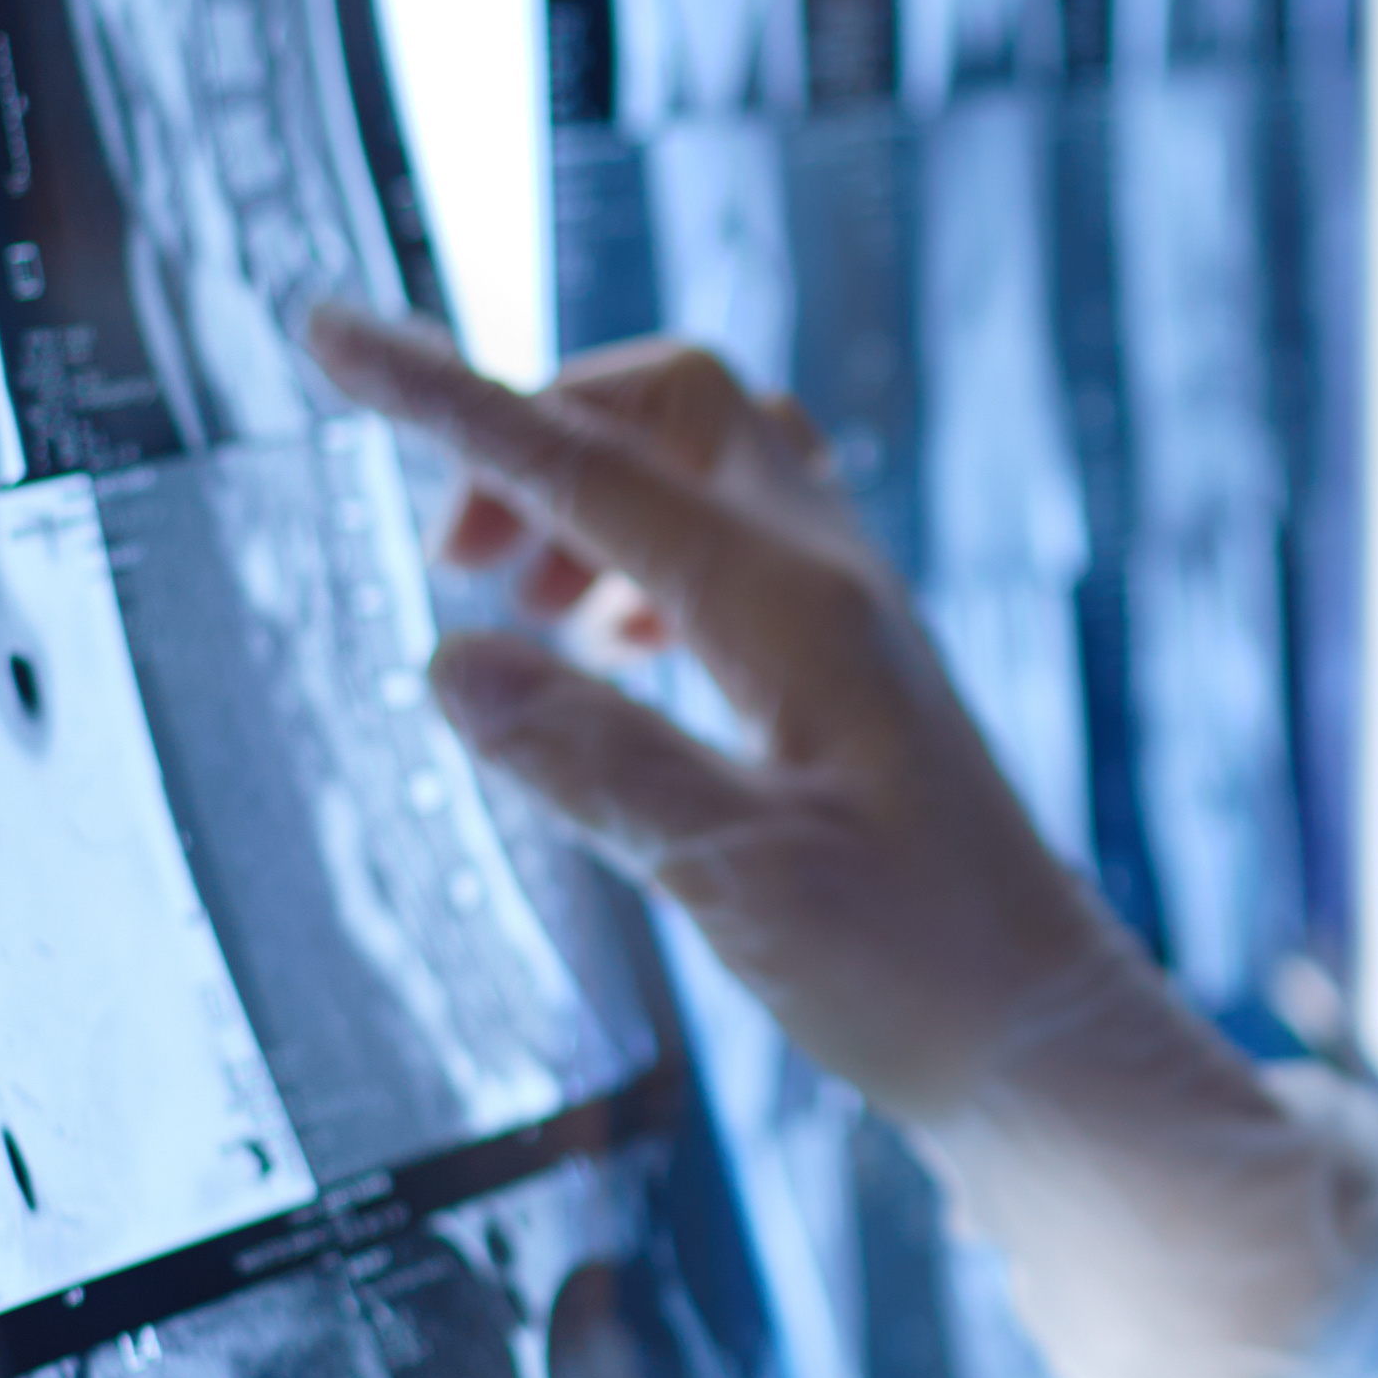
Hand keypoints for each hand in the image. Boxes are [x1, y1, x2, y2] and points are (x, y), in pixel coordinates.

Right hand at [311, 303, 1377, 1377]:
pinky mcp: (848, 679)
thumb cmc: (921, 976)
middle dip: (536, 431)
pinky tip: (604, 650)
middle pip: (667, 406)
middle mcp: (829, 586)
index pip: (589, 463)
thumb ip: (598, 764)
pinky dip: (640, 560)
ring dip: (586, 498)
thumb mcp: (740, 882)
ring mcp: (847, 624)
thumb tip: (452, 662)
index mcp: (794, 611)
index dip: (447, 395)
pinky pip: (732, 549)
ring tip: (509, 606)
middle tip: (450, 557)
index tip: (330, 332)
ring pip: (703, 468)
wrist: (1047, 1045)